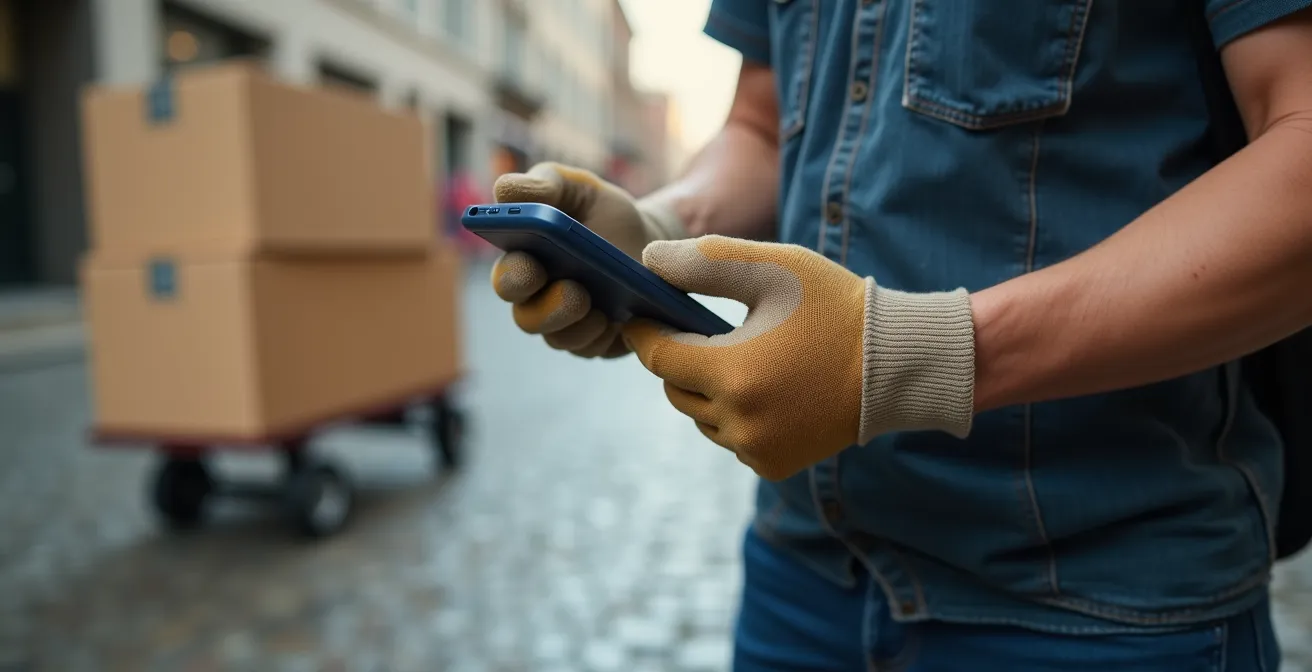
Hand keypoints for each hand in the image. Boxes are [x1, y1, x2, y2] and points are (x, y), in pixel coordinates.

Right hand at [490, 162, 684, 357]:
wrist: (652, 239)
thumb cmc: (603, 213)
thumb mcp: (578, 189)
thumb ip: (543, 185)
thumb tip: (503, 191)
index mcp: (525, 261)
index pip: (508, 278)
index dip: (514, 276)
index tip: (530, 264)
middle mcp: (539, 299)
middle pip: (527, 318)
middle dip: (548, 308)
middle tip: (574, 290)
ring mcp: (568, 325)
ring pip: (560, 339)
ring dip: (578, 326)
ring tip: (601, 309)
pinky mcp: (598, 341)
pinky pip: (594, 349)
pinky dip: (605, 337)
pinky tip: (621, 322)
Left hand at [621, 236, 976, 480]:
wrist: (896, 365)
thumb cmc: (834, 308)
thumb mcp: (774, 269)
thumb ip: (705, 262)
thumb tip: (647, 261)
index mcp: (732, 373)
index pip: (658, 357)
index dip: (643, 333)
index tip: (638, 314)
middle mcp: (738, 421)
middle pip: (676, 390)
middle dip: (681, 360)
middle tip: (699, 332)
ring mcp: (756, 449)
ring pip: (702, 418)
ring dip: (708, 390)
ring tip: (741, 358)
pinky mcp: (773, 465)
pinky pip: (732, 439)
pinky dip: (736, 416)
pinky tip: (765, 389)